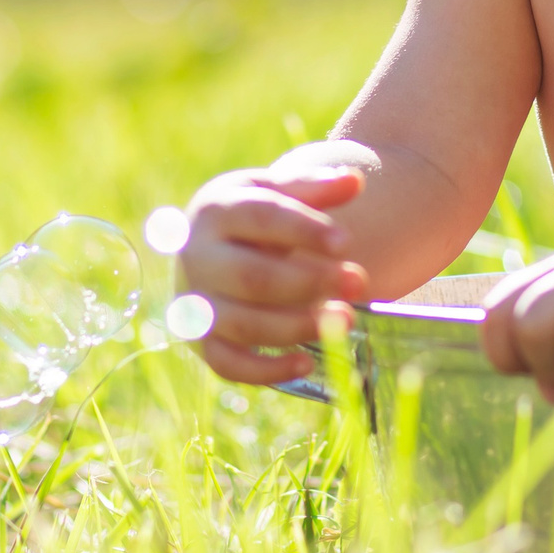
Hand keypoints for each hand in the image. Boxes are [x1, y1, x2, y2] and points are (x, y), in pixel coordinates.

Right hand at [175, 166, 370, 385]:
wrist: (213, 247)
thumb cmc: (255, 216)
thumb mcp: (279, 191)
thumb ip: (314, 187)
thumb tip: (354, 181)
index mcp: (215, 211)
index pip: (259, 217)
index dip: (303, 230)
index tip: (346, 243)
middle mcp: (196, 258)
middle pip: (252, 277)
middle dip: (309, 283)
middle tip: (358, 282)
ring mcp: (195, 303)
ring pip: (242, 324)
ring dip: (297, 327)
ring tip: (348, 319)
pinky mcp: (201, 342)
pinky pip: (228, 365)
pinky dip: (265, 371)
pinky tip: (307, 364)